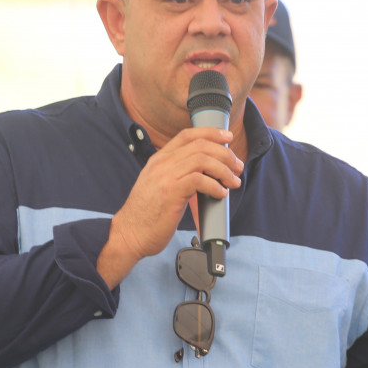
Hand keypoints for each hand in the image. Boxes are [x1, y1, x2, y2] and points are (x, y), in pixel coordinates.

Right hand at [97, 127, 241, 286]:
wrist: (130, 234)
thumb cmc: (146, 215)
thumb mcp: (159, 186)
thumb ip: (177, 175)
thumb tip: (206, 174)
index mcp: (159, 159)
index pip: (187, 134)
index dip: (211, 133)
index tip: (227, 137)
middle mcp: (161, 163)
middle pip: (200, 145)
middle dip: (225, 154)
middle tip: (237, 167)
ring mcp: (165, 176)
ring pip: (203, 160)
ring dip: (224, 170)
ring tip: (233, 182)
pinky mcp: (170, 192)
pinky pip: (199, 180)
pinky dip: (215, 186)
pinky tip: (220, 194)